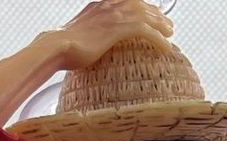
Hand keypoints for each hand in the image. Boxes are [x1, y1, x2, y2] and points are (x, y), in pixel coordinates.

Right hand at [53, 0, 174, 70]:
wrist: (56, 46)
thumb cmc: (62, 48)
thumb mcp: (76, 37)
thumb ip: (87, 37)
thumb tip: (85, 48)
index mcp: (99, 5)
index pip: (126, 0)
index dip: (141, 6)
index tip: (150, 14)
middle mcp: (108, 5)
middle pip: (139, 4)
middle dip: (155, 14)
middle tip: (167, 25)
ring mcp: (114, 15)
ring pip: (146, 15)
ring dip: (160, 25)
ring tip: (170, 34)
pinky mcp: (118, 28)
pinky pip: (146, 31)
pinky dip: (158, 39)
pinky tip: (166, 48)